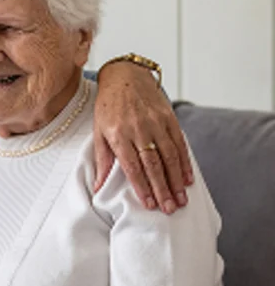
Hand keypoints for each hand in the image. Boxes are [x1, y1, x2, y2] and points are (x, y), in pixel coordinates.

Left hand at [94, 61, 192, 213]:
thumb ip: (102, 160)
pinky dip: (184, 162)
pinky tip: (187, 178)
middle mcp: (139, 129)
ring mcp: (156, 123)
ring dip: (176, 180)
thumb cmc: (108, 107)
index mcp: (119, 135)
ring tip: (180, 200)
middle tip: (169, 209)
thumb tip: (97, 187)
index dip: (142, 187)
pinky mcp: (169, 117)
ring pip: (169, 156)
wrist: (124, 76)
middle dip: (162, 189)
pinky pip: (179, 143)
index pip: (132, 167)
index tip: (149, 205)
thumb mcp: (99, 132)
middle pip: (153, 164)